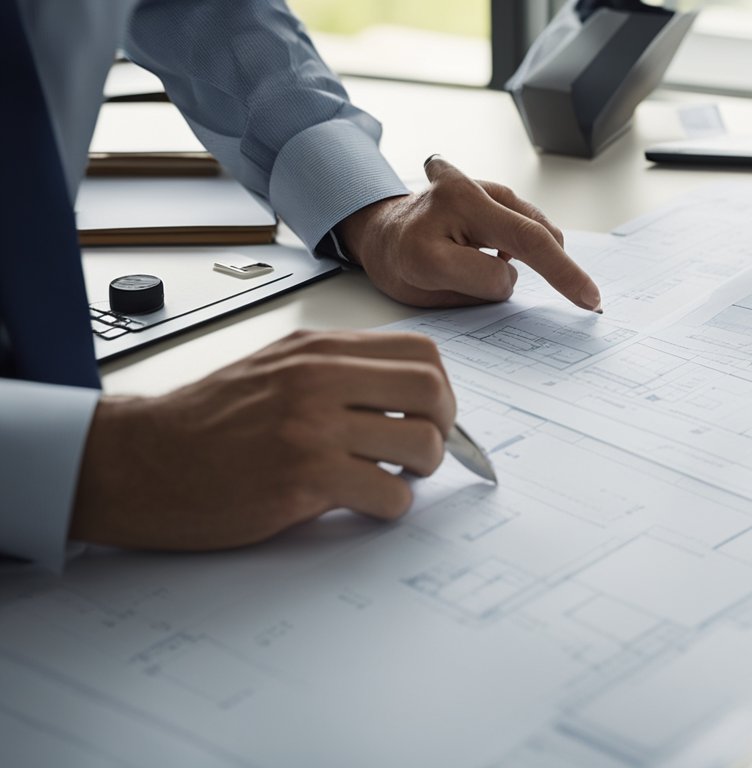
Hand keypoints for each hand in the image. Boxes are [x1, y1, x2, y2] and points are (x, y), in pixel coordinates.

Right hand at [69, 330, 455, 550]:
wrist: (140, 462)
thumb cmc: (207, 423)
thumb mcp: (275, 369)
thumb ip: (338, 373)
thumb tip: (410, 397)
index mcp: (317, 349)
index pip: (420, 352)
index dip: (438, 389)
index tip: (427, 415)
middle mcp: (318, 379)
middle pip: (431, 392)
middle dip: (442, 428)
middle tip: (419, 452)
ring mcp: (312, 428)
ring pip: (420, 444)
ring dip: (417, 471)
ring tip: (388, 478)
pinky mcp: (303, 479)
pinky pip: (389, 494)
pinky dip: (388, 506)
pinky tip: (360, 503)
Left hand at [336, 156, 602, 311]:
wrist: (385, 228)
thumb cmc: (404, 267)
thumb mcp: (428, 296)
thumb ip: (475, 289)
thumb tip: (517, 274)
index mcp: (424, 245)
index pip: (494, 277)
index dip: (504, 292)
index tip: (541, 302)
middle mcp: (449, 204)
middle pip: (529, 237)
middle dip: (566, 271)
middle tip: (590, 298)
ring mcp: (472, 187)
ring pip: (535, 225)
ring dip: (545, 254)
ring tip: (517, 268)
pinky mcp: (490, 186)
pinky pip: (529, 215)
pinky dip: (534, 238)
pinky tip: (509, 251)